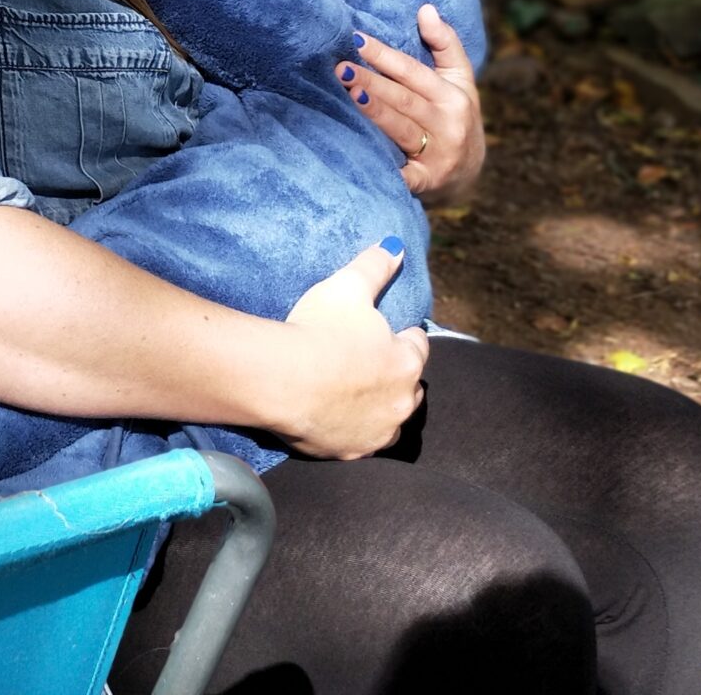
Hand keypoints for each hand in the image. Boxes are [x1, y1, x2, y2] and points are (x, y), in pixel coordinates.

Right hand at [274, 239, 430, 459]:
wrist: (283, 381)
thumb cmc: (318, 329)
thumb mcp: (347, 287)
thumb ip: (375, 266)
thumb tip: (396, 246)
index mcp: (407, 361)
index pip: (417, 344)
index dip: (400, 335)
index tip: (383, 332)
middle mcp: (402, 401)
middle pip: (409, 386)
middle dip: (394, 374)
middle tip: (365, 362)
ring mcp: (379, 431)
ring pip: (390, 419)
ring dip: (379, 407)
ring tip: (353, 393)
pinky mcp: (353, 453)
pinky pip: (361, 441)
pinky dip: (354, 430)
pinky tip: (336, 416)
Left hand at [336, 6, 486, 205]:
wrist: (470, 174)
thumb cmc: (455, 115)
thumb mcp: (460, 79)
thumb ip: (445, 43)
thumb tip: (425, 8)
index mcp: (454, 96)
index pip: (413, 71)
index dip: (385, 55)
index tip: (356, 40)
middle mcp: (448, 125)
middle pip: (403, 100)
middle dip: (371, 83)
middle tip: (340, 68)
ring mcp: (438, 156)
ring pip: (399, 130)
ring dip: (373, 112)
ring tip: (347, 93)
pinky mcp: (425, 182)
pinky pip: (400, 172)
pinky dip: (380, 164)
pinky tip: (356, 150)